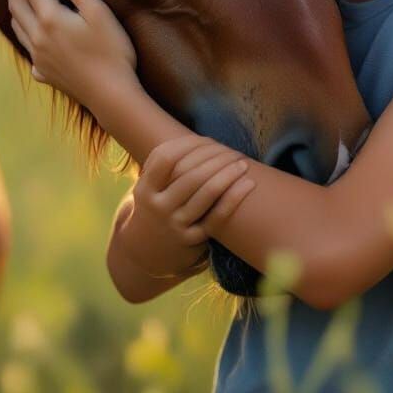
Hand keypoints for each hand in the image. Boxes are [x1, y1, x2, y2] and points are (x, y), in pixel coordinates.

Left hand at [6, 0, 137, 107]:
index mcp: (50, 18)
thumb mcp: (99, 14)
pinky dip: (20, 22)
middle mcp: (36, 35)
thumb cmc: (112, 52)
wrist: (111, 96)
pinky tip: (25, 23)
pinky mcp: (44, 70)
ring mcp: (38, 55)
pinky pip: (24, 41)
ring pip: (16, 18)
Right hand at [114, 135, 256, 278]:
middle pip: (191, 175)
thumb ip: (165, 165)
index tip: (207, 140)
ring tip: (243, 164)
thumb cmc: (155, 207)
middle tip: (233, 151)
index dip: (189, 144)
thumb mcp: (148, 187)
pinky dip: (234, 198)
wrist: (144, 253)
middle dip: (216, 158)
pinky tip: (248, 184)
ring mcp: (175, 225)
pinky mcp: (192, 241)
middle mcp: (158, 207)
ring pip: (206, 194)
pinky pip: (217, 217)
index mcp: (145, 189)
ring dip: (228, 174)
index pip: (167, 158)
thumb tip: (200, 139)